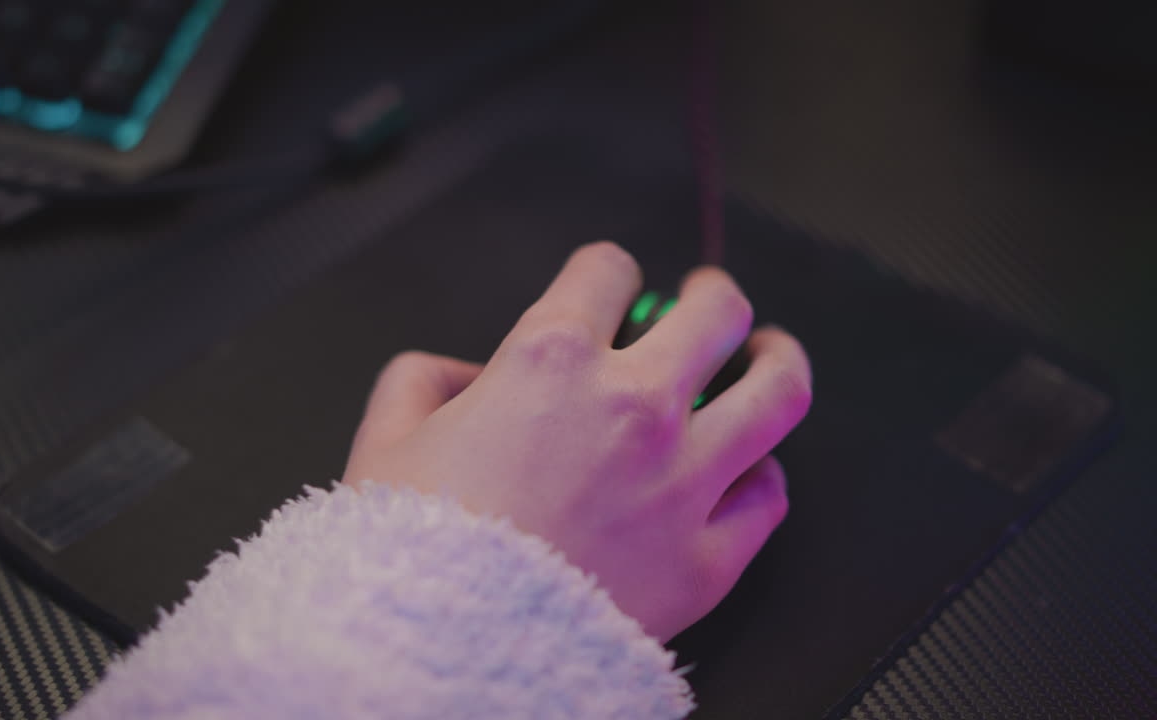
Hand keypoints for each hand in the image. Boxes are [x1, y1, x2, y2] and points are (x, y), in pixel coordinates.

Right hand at [342, 242, 810, 640]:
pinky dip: (762, 476)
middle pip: (716, 311)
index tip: (609, 283)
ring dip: (777, 360)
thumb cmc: (414, 554)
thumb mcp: (383, 440)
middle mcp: (631, 406)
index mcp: (551, 362)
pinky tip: (749, 471)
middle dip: (712, 295)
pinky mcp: (707, 557)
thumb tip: (461, 377)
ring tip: (771, 356)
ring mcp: (682, 480)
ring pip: (776, 391)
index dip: (607, 270)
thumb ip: (421, 381)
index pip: (605, 272)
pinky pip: (768, 497)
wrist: (442, 654)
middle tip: (706, 300)